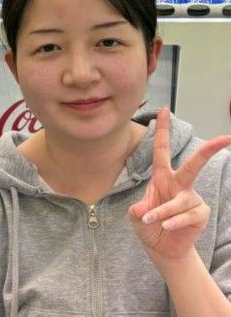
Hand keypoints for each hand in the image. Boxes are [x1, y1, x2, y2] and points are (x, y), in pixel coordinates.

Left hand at [129, 107, 229, 260]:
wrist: (161, 247)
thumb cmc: (148, 224)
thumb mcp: (135, 215)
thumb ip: (136, 210)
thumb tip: (141, 209)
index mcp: (162, 177)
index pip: (161, 149)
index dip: (162, 130)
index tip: (164, 109)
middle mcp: (179, 184)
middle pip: (193, 165)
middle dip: (208, 151)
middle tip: (227, 138)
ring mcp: (192, 199)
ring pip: (179, 202)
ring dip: (162, 213)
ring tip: (149, 221)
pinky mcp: (200, 214)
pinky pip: (187, 216)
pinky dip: (173, 222)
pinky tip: (166, 227)